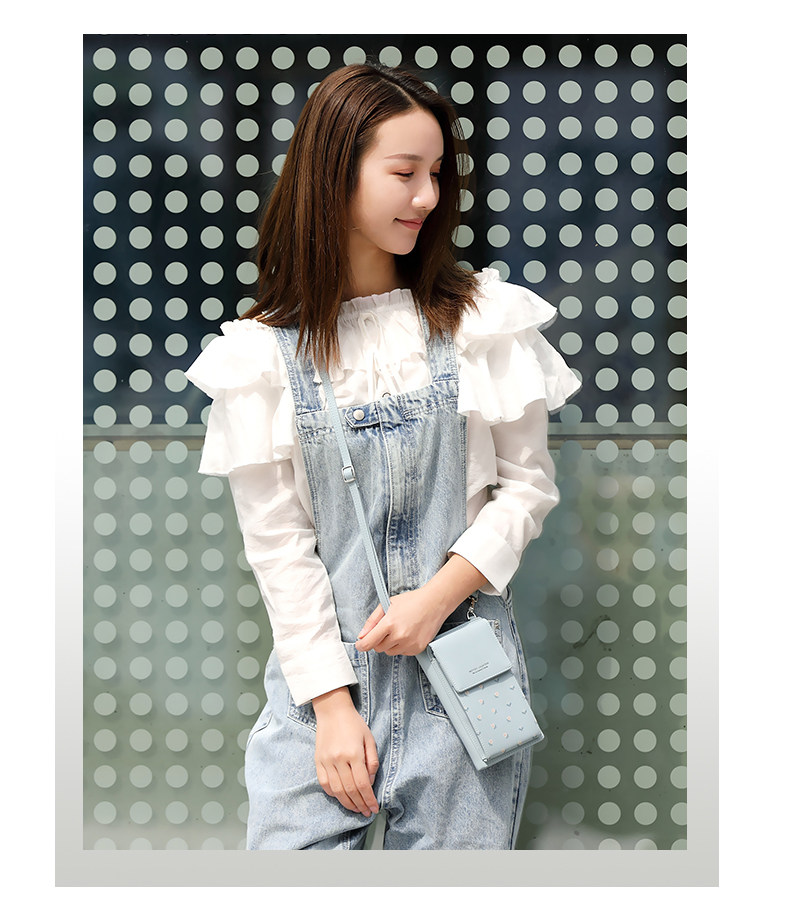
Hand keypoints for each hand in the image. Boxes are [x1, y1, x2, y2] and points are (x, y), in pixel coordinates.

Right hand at [312, 688, 379, 816]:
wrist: (332, 710)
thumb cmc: (354, 723)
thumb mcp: (369, 739)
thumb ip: (372, 761)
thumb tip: (370, 782)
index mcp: (354, 753)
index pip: (362, 784)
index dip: (369, 799)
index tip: (374, 808)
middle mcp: (339, 759)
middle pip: (350, 790)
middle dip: (360, 804)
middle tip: (366, 812)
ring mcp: (326, 761)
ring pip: (337, 790)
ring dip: (347, 803)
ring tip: (356, 809)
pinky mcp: (318, 761)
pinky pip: (324, 783)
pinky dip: (333, 794)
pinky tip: (341, 797)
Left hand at [355, 587, 444, 655]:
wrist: (434, 602)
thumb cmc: (412, 601)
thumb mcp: (387, 604)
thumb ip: (372, 620)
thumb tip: (362, 635)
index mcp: (389, 623)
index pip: (369, 643)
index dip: (361, 645)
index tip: (360, 644)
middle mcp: (399, 636)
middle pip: (378, 648)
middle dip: (378, 640)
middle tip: (386, 629)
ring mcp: (409, 644)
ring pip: (390, 652)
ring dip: (390, 644)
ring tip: (399, 630)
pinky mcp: (418, 648)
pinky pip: (403, 653)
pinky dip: (402, 646)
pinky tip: (408, 634)